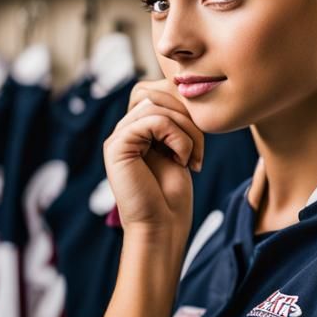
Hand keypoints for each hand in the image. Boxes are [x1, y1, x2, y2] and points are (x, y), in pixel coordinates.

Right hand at [103, 79, 204, 241]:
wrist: (161, 228)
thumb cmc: (173, 197)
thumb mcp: (180, 149)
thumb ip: (177, 120)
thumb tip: (188, 88)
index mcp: (137, 129)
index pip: (159, 89)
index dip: (185, 105)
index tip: (200, 139)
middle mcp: (124, 130)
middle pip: (157, 91)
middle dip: (188, 114)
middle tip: (200, 148)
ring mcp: (117, 137)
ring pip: (157, 104)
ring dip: (186, 129)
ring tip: (192, 157)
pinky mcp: (116, 146)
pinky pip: (152, 119)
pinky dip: (177, 137)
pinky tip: (182, 160)